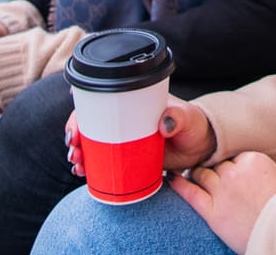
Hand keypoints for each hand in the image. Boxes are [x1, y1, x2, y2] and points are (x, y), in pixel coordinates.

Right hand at [62, 98, 216, 176]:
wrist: (201, 145)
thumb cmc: (194, 123)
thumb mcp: (187, 117)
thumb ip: (177, 117)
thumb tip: (164, 124)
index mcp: (133, 103)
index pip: (100, 102)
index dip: (82, 114)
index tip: (76, 129)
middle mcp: (124, 119)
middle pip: (90, 124)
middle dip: (75, 136)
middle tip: (74, 150)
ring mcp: (125, 139)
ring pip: (93, 143)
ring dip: (80, 152)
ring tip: (77, 164)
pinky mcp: (129, 157)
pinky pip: (104, 161)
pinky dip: (91, 166)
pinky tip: (83, 173)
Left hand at [170, 152, 275, 253]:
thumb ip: (263, 172)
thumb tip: (257, 176)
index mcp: (253, 160)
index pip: (234, 157)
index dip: (233, 165)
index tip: (232, 172)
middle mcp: (235, 172)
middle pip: (218, 165)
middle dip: (216, 170)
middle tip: (214, 175)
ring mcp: (222, 191)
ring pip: (201, 174)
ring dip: (197, 173)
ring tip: (193, 174)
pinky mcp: (212, 211)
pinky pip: (190, 193)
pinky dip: (178, 184)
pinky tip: (171, 178)